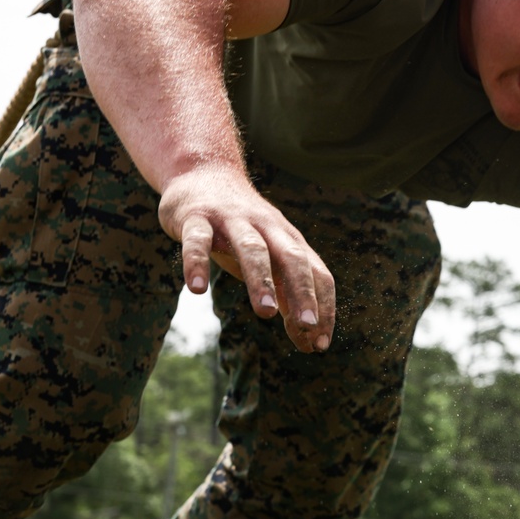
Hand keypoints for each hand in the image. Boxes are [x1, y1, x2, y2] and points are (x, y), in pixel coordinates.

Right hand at [158, 169, 335, 352]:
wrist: (203, 175)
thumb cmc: (243, 231)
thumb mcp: (271, 261)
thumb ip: (290, 298)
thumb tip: (309, 343)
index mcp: (290, 242)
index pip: (318, 274)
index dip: (323, 307)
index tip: (320, 344)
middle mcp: (267, 228)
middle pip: (292, 259)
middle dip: (302, 292)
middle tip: (307, 325)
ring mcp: (232, 220)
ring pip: (252, 249)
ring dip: (262, 280)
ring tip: (266, 313)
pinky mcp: (196, 217)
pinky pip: (197, 240)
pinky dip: (198, 262)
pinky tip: (197, 289)